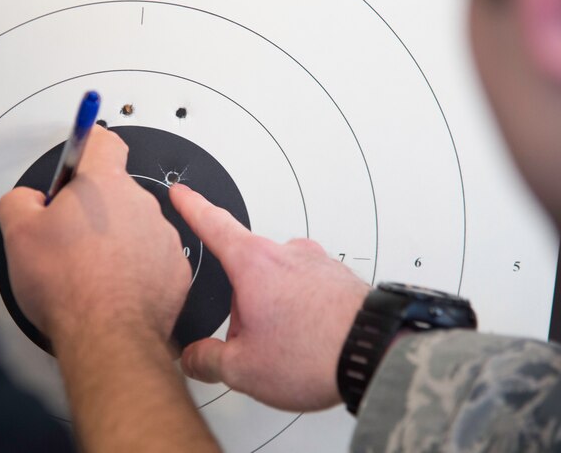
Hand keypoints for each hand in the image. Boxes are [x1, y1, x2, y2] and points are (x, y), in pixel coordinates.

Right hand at [0, 126, 191, 347]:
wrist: (107, 338)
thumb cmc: (67, 287)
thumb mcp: (17, 232)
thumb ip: (20, 199)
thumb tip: (28, 200)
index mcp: (103, 184)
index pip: (102, 141)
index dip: (87, 144)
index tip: (80, 150)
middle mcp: (141, 204)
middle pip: (114, 190)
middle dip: (93, 207)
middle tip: (67, 236)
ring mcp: (163, 238)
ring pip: (134, 227)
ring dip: (115, 239)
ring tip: (87, 270)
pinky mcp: (175, 271)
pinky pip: (151, 259)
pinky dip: (134, 269)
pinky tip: (111, 289)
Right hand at [169, 184, 369, 411]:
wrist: (377, 355)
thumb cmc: (316, 353)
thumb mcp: (243, 368)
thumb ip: (208, 360)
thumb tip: (195, 357)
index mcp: (254, 263)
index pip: (212, 223)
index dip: (191, 206)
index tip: (182, 192)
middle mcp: (287, 252)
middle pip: (246, 268)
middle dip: (243, 303)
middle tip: (256, 342)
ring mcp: (317, 262)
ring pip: (278, 282)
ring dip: (276, 310)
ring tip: (291, 348)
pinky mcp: (339, 277)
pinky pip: (308, 290)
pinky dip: (303, 312)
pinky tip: (310, 342)